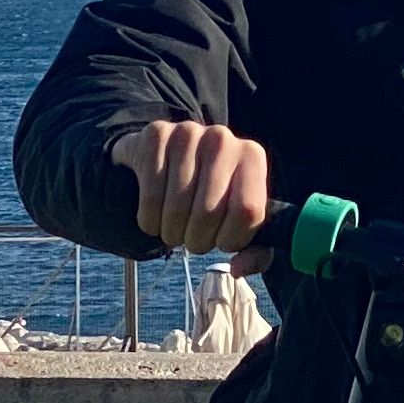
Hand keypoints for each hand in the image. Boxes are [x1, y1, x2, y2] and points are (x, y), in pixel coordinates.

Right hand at [109, 120, 272, 255]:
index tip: (222, 242)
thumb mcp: (239, 220)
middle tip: (192, 240)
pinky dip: (149, 220)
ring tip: (174, 229)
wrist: (169, 157)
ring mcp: (187, 134)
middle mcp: (222, 139)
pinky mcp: (155, 137)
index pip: (247, 211)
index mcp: (252, 156)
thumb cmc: (210, 195)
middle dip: (197, 241)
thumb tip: (237, 268)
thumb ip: (254, 251)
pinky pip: (149, 197)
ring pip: (176, 208)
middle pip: (209, 213)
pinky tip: (155, 217)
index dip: (232, 239)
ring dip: (171, 233)